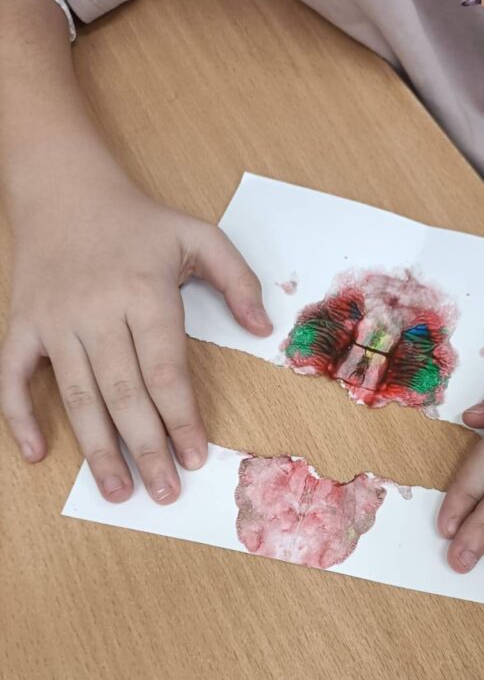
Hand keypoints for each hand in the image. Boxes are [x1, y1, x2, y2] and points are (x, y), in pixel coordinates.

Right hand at [0, 182, 270, 502]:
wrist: (62, 187)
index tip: (195, 456)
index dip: (181, 418)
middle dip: (146, 448)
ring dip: (96, 448)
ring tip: (117, 490)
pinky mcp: (22, 324)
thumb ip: (237, 279)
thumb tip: (263, 329)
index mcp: (143, 292)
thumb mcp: (197, 235)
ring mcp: (54, 321)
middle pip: (123, 393)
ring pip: (76, 396)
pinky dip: (20, 417)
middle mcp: (96, 311)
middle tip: (163, 492)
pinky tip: (37, 455)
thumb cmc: (137, 220)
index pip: (165, 370)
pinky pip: (13, 377)